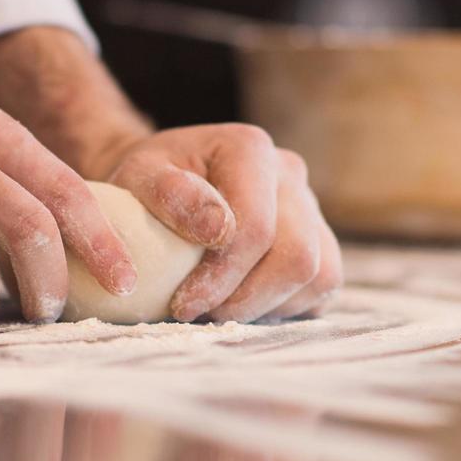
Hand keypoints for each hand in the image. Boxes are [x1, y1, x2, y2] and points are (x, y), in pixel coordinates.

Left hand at [91, 124, 342, 321]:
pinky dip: (285, 307)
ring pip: (319, 276)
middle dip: (245, 298)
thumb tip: (216, 229)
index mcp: (249, 148)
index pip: (256, 227)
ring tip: (218, 307)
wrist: (163, 186)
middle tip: (201, 312)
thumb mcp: (136, 177)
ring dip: (266, 306)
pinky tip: (242, 301)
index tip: (182, 303)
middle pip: (296, 256)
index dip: (222, 276)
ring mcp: (310, 206)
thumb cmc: (148, 184)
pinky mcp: (319, 240)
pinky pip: (323, 287)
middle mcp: (289, 173)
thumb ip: (167, 194)